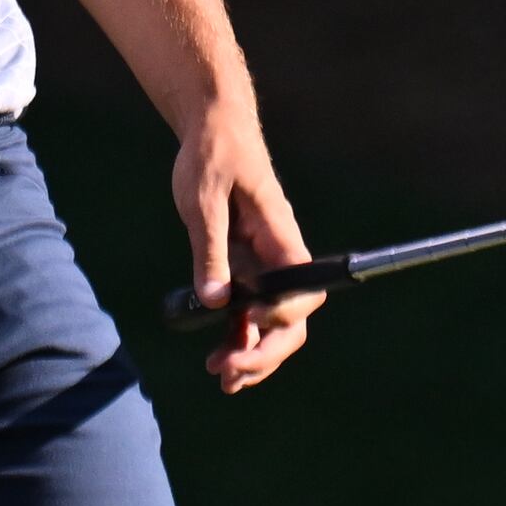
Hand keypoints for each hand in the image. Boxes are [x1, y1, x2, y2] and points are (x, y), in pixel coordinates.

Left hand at [174, 109, 316, 393]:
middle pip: (291, 318)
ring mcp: (262, 263)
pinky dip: (238, 336)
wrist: (211, 126)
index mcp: (280, 235)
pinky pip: (249, 310)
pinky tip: (219, 357)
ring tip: (223, 378)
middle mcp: (278, 255)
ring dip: (252, 353)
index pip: (302, 290)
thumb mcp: (203, 200)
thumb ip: (210, 250)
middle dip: (267, 351)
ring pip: (271, 322)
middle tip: (230, 374)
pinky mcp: (243, 264)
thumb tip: (218, 302)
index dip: (283, 315)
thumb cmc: (212, 154)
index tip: (249, 321)